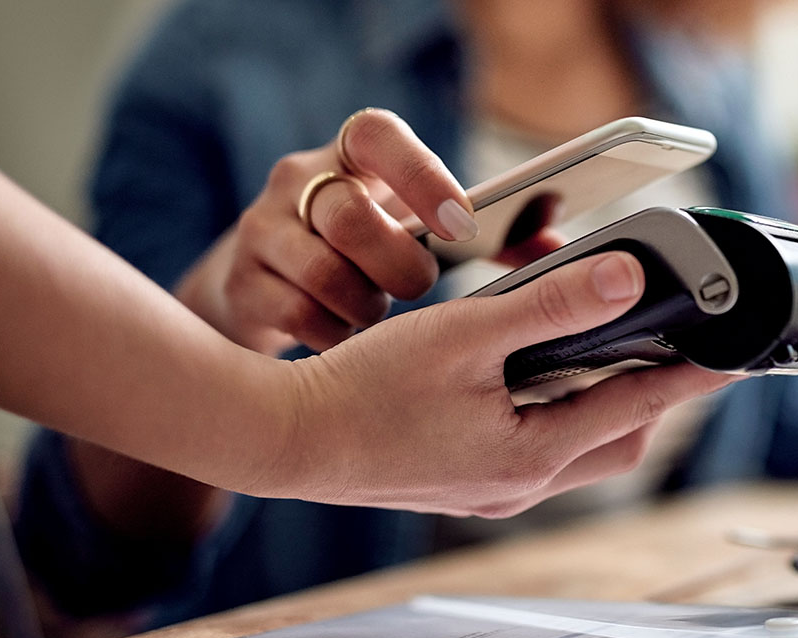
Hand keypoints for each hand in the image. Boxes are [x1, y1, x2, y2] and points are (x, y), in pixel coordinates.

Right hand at [174, 109, 477, 354]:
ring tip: (377, 317)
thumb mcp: (423, 229)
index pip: (376, 135)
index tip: (460, 223)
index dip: (420, 174)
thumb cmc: (370, 253)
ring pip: (322, 271)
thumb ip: (496, 237)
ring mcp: (262, 230)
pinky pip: (296, 314)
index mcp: (352, 155)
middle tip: (418, 287)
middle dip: (397, 265)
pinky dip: (333, 335)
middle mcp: (299, 182)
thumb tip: (556, 245)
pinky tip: (344, 341)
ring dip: (365, 306)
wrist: (269, 285)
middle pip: (348, 214)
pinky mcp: (241, 282)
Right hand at [260, 251, 738, 516]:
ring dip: (595, 404)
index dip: (689, 376)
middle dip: (647, 395)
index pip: (637, 407)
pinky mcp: (463, 482)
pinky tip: (525, 382)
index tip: (730, 355)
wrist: (289, 439)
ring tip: (594, 353)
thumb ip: (551, 307)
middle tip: (659, 346)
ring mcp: (488, 489)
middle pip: (615, 440)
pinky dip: (551, 415)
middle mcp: (517, 483)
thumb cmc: (363, 393)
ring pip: (574, 449)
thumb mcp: (464, 336)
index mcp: (530, 454)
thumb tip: (628, 281)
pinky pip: (534, 452)